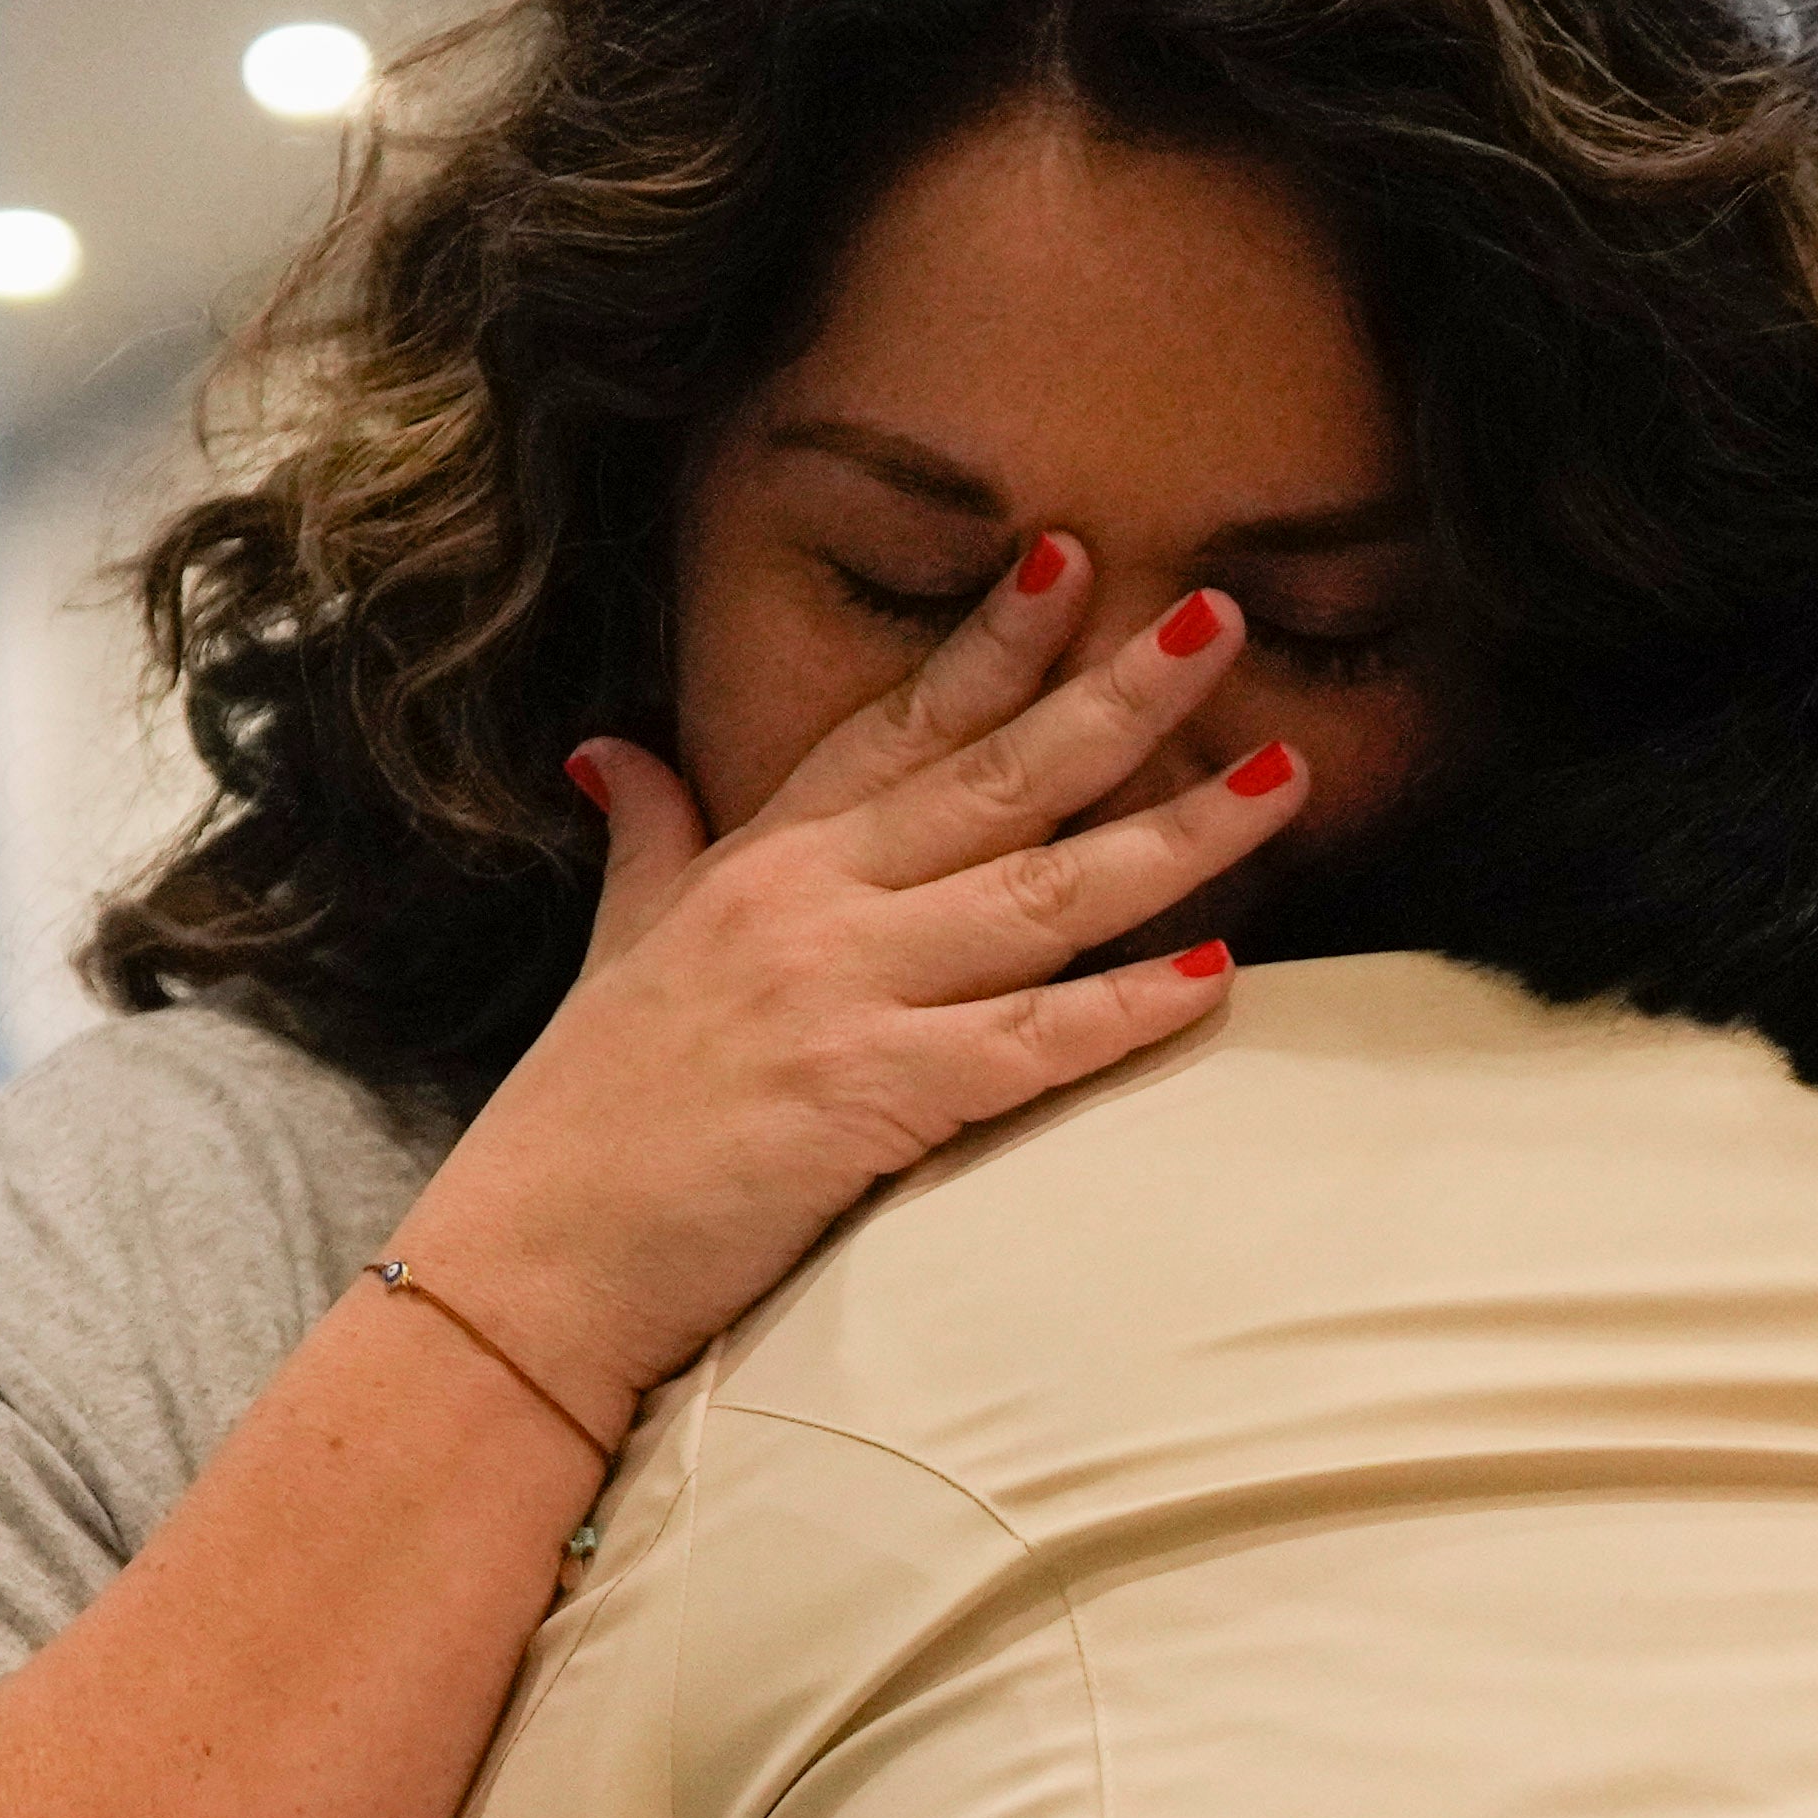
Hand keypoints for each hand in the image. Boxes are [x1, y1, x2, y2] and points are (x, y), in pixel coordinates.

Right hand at [398, 553, 1297, 1424]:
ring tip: (1285, 776)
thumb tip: (615, 751)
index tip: (1073, 558)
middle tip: (1220, 616)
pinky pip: (1030, 1042)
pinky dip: (1125, 1009)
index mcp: (760, 860)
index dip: (992, 640)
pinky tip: (1217, 974)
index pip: (897, 724)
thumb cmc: (580, 1116)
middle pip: (999, 778)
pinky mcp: (872, 1096)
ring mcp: (845, 993)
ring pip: (1046, 894)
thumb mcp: (614, 946)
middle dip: (1121, 694)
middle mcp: (812, 903)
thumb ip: (646, 836)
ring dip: (1178, 834)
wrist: (532, 1259)